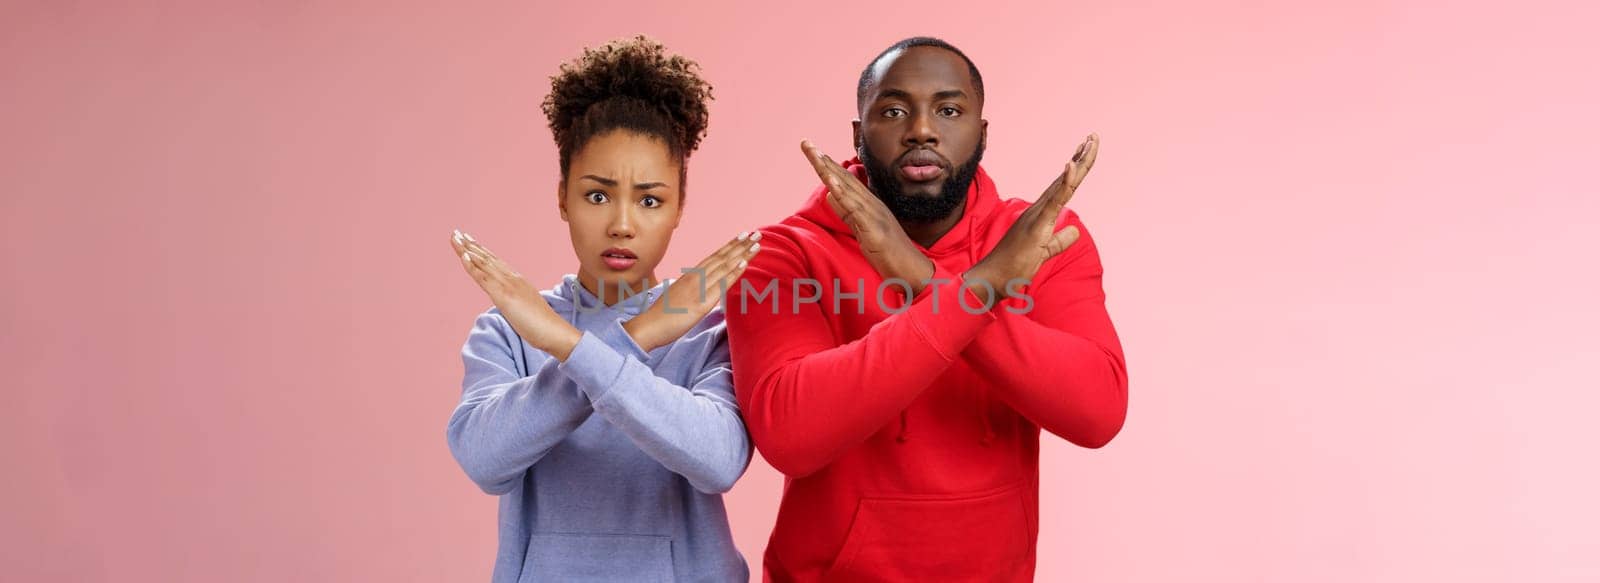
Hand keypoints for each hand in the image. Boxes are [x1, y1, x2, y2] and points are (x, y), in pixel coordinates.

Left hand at [451, 229, 580, 360]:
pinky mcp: (503, 295)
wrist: (553, 330)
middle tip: (456, 233)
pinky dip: (473, 266)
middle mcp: (512, 278)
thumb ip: (516, 301)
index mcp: (517, 281)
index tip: (469, 242)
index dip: (481, 252)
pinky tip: (464, 256)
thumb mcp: (525, 308)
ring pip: (483, 263)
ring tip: (455, 237)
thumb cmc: (541, 324)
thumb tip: (509, 304)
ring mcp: (507, 285)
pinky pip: (484, 278)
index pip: (495, 263)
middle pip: (487, 258)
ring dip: (467, 249)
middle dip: (471, 245)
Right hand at [624, 232, 760, 351]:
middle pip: (722, 257)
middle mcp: (695, 278)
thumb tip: (699, 292)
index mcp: (690, 276)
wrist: (648, 326)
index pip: (714, 257)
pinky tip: (744, 262)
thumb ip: (689, 291)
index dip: (729, 246)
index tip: (742, 236)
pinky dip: (734, 272)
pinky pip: (721, 285)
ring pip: (725, 266)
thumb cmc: (660, 316)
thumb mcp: (676, 297)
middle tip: (756, 232)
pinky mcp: (702, 302)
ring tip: (756, 242)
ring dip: (742, 253)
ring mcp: (699, 288)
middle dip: (740, 244)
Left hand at [801, 139, 933, 296]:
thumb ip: (847, 212)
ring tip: (815, 154)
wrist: (913, 272)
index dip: (827, 165)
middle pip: (843, 178)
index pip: (844, 181)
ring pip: (847, 188)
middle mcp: (871, 204)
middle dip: (823, 160)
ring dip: (830, 171)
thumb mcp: (862, 230)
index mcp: (868, 205)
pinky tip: (831, 182)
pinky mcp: (874, 229)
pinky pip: (856, 209)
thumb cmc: (890, 254)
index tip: (812, 150)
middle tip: (806, 143)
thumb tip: (829, 194)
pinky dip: (843, 194)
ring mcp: (874, 215)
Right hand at [964, 133, 1099, 305]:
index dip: (1075, 167)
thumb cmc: (1012, 266)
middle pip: (1065, 179)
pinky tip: (1071, 165)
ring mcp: (1037, 215)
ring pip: (1063, 184)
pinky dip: (1064, 183)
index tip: (1085, 149)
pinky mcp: (1037, 225)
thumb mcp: (1044, 252)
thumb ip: (1060, 241)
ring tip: (1089, 143)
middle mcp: (1039, 209)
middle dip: (1081, 157)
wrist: (992, 278)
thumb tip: (1075, 230)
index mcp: (1041, 214)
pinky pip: (1054, 201)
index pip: (1063, 186)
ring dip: (1077, 163)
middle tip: (1093, 137)